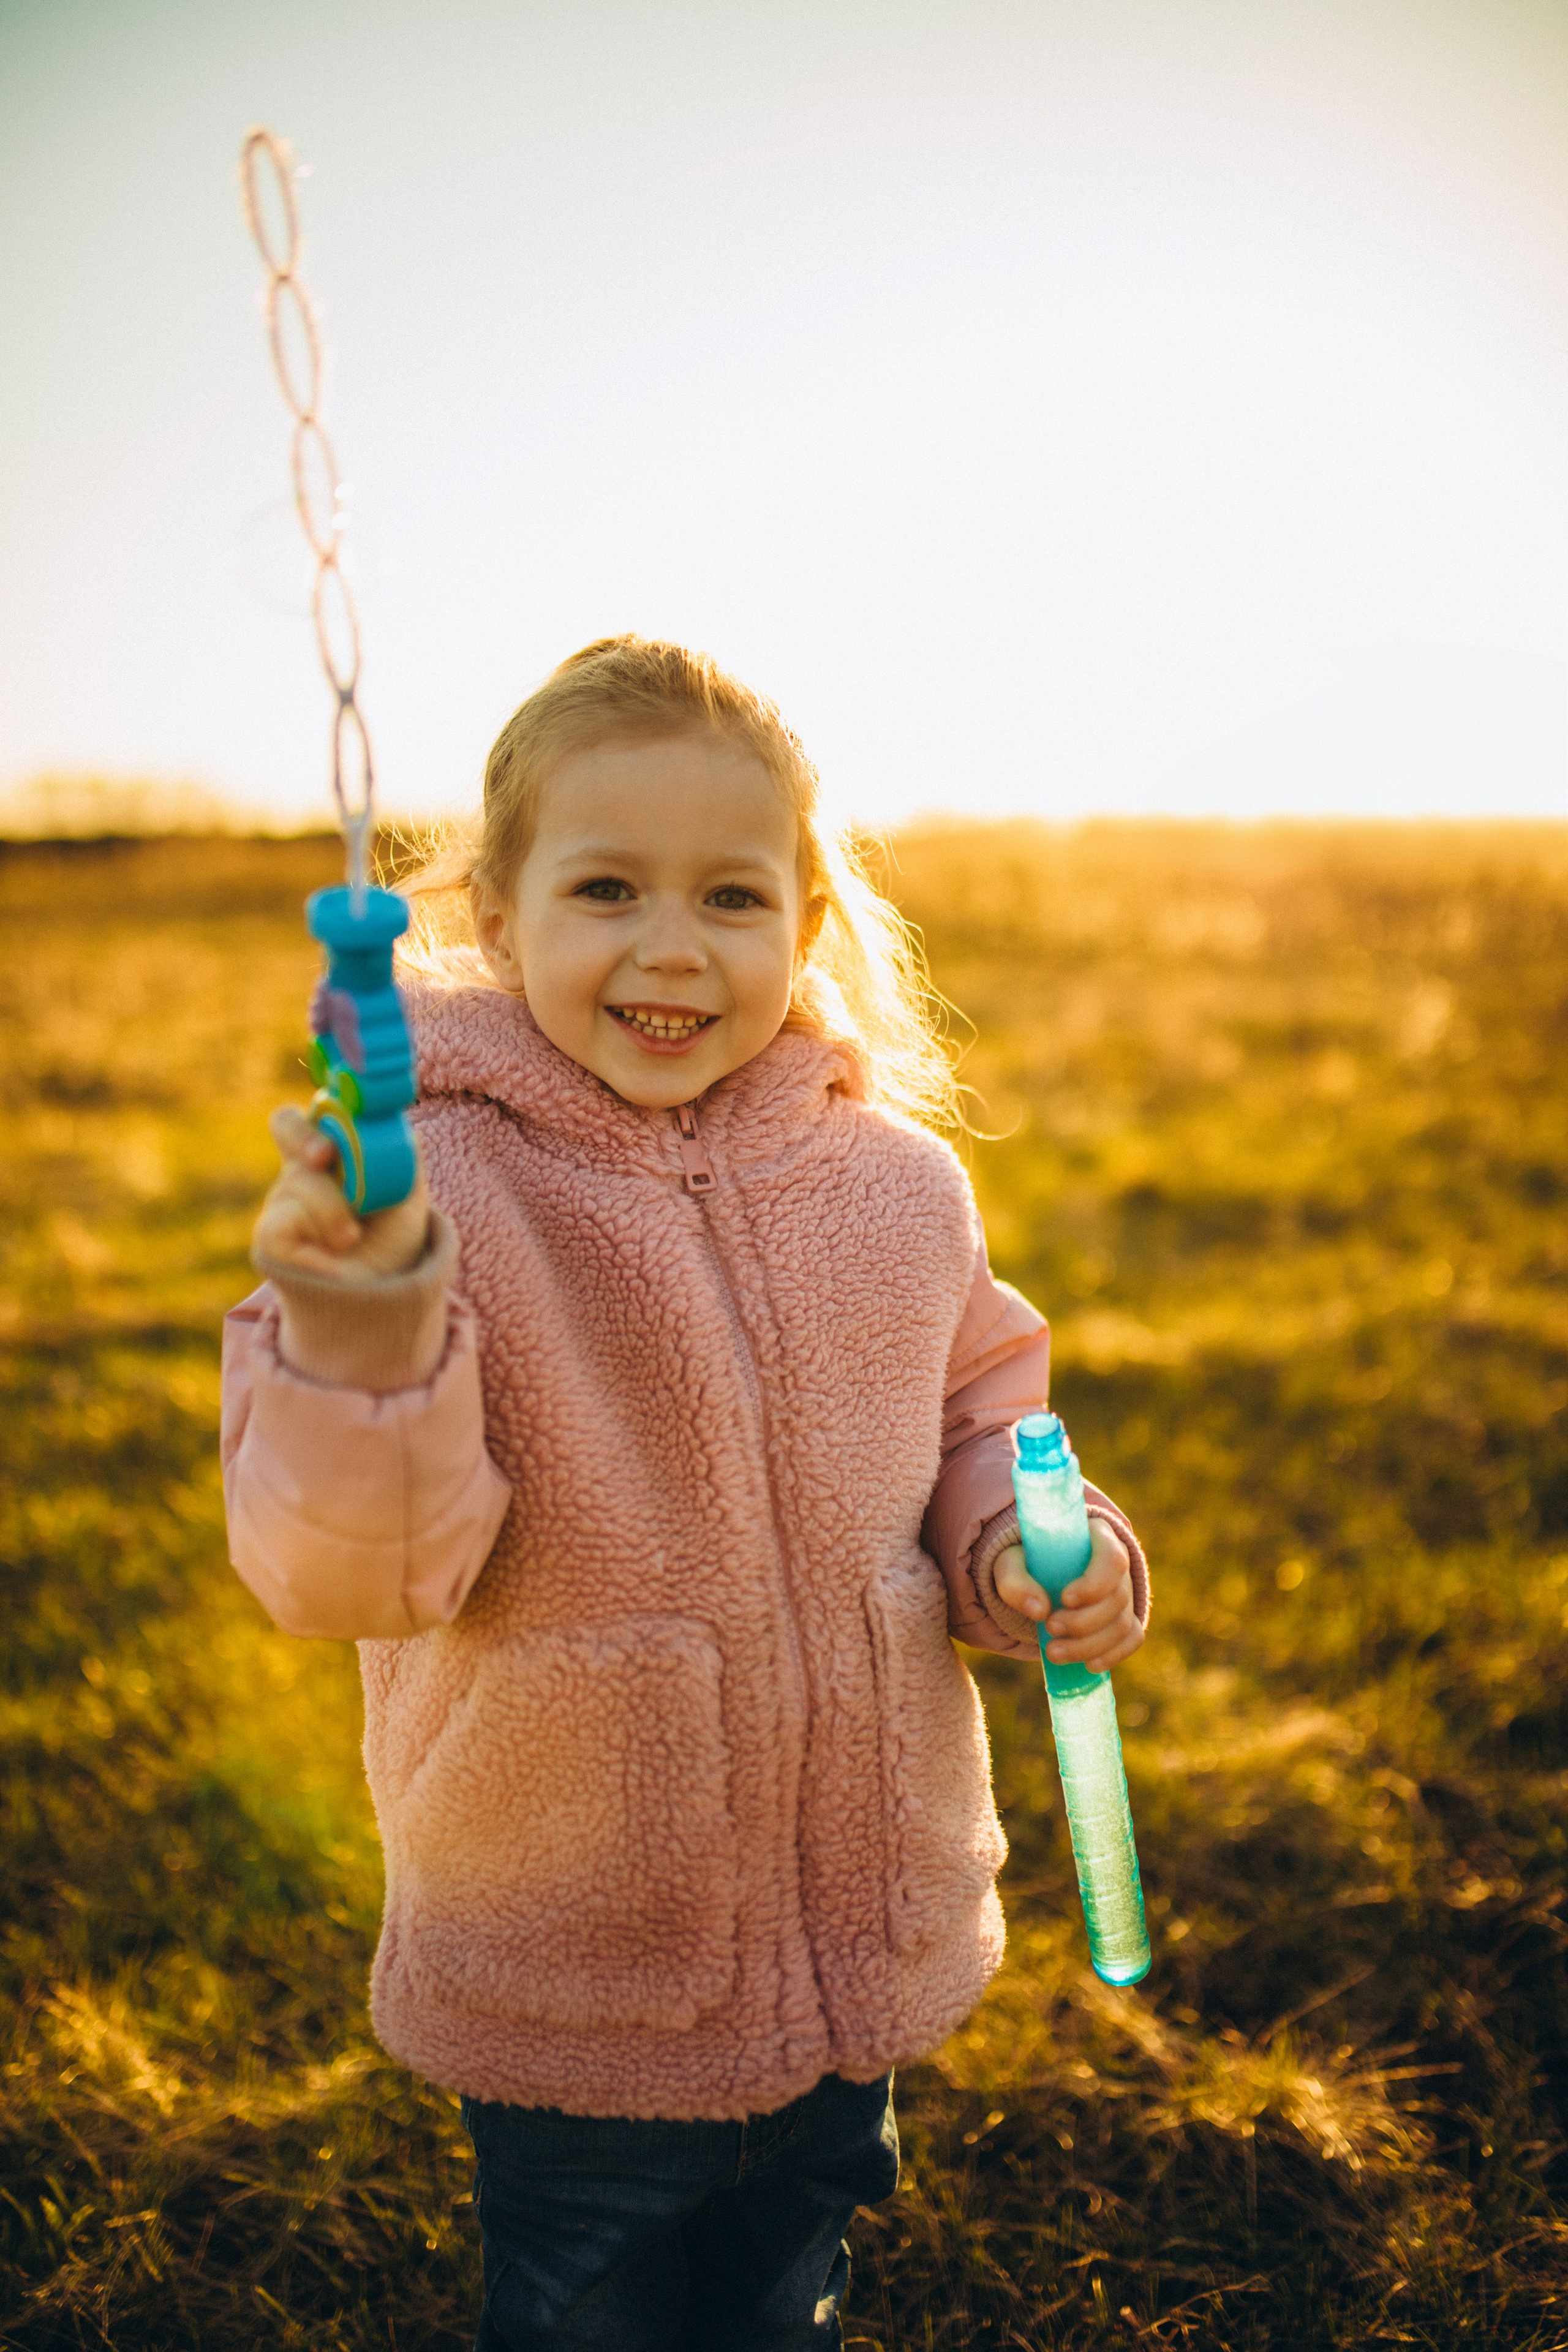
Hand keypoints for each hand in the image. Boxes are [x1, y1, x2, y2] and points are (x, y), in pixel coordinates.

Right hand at [252, 1105, 430, 1283]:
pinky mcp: (270, 1234)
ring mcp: (284, 1198)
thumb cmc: (391, 1239)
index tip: (349, 1112)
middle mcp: (305, 1168)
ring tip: (353, 1235)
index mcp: (337, 1151)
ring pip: (301, 1177)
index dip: (329, 1104)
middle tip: (325, 1156)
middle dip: (303, 1133)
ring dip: (335, 1206)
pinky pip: (285, 1216)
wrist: (383, 1294)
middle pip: (286, 1123)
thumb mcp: (408, 1195)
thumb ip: (403, 1159)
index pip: (322, 1110)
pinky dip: (320, 1227)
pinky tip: (337, 1245)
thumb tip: (405, 1128)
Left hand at [992, 1518, 1143, 1671]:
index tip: (1065, 1599)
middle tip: (1050, 1628)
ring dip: (1090, 1645)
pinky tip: (1090, 1665)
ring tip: (1054, 1653)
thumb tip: (1038, 1610)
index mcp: (1097, 1537)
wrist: (1037, 1575)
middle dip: (1084, 1622)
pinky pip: (1133, 1638)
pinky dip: (1114, 1655)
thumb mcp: (1010, 1563)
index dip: (1095, 1584)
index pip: (1113, 1559)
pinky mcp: (1126, 1617)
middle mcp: (1119, 1564)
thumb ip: (1015, 1580)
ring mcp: (1126, 1592)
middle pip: (1117, 1598)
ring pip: (1123, 1623)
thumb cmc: (1027, 1562)